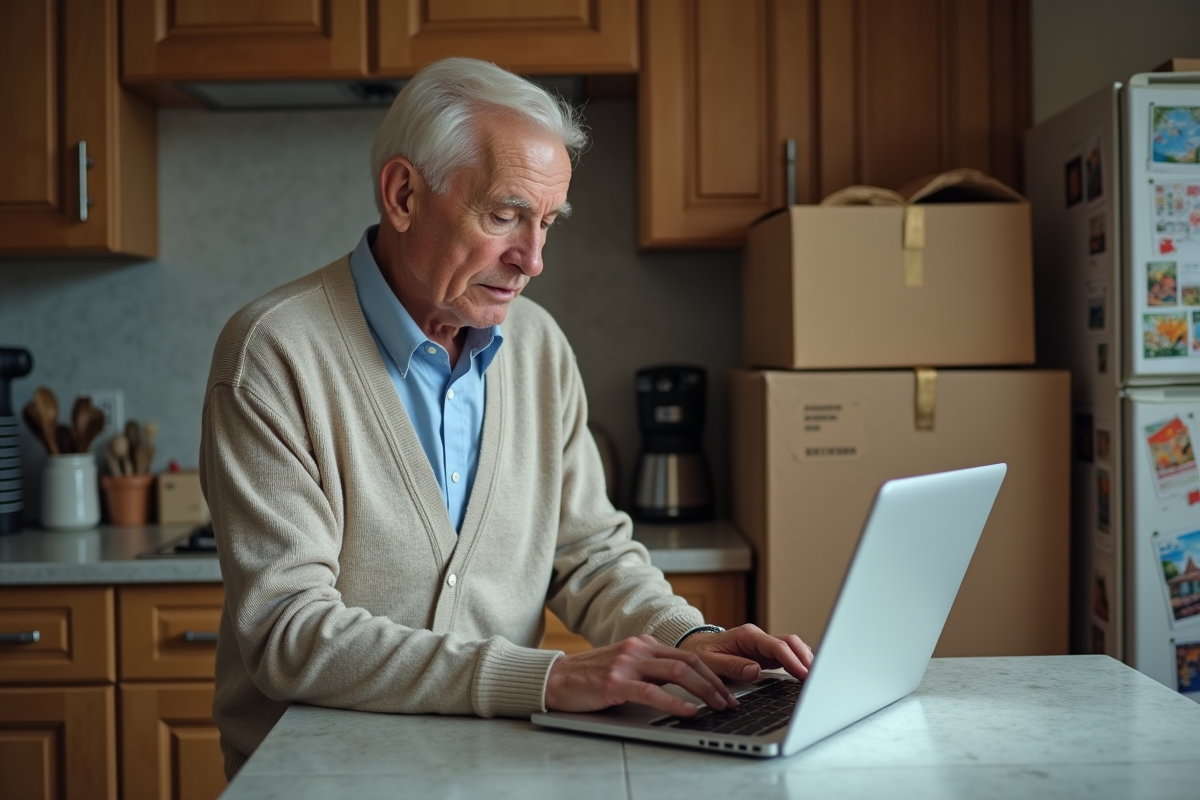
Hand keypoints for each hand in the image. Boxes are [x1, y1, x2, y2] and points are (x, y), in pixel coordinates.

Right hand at [545, 634, 738, 715]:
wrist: (556, 678)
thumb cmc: (591, 676)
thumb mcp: (626, 663)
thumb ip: (651, 667)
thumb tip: (685, 683)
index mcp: (644, 644)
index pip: (689, 655)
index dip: (712, 674)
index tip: (727, 691)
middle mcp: (639, 649)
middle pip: (689, 662)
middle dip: (714, 683)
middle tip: (729, 702)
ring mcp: (627, 664)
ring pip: (676, 673)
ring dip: (703, 691)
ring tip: (717, 706)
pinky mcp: (615, 682)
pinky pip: (651, 692)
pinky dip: (674, 702)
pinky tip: (688, 711)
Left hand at [677, 624, 812, 682]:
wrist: (694, 649)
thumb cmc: (700, 654)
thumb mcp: (709, 661)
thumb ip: (731, 666)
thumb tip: (755, 671)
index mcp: (747, 636)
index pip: (776, 646)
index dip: (792, 659)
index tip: (803, 673)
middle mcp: (758, 639)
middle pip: (790, 643)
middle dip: (806, 658)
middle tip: (818, 678)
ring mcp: (763, 646)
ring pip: (792, 648)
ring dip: (805, 660)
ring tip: (817, 678)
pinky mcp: (765, 656)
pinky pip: (787, 657)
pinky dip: (799, 664)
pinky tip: (806, 676)